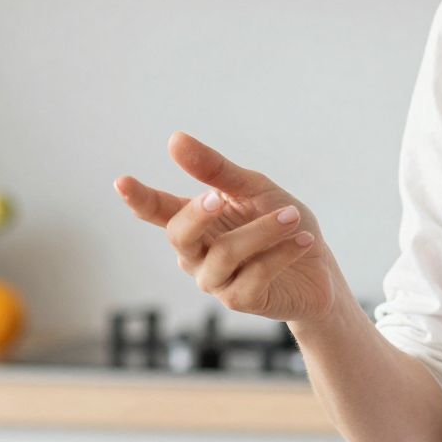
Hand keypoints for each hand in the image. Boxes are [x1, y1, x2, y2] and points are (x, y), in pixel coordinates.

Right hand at [114, 132, 337, 323]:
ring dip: (263, 231)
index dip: (139, 199)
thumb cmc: (283, 225)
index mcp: (197, 223)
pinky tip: (304, 241)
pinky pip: (255, 274)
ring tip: (293, 217)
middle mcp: (198, 254)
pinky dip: (281, 254)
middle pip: (179, 236)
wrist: (320, 270)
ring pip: (225, 254)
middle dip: (197, 215)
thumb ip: (216, 171)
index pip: (159, 210)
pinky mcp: (241, 301)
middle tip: (220, 198)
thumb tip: (175, 140)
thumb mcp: (254, 189)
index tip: (121, 182)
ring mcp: (216, 281)